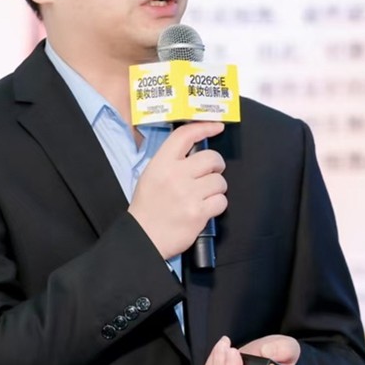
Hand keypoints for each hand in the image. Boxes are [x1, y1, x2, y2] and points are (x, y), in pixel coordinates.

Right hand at [128, 122, 226, 258]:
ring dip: (216, 188)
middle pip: (211, 158)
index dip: (204, 127)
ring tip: (203, 196)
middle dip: (217, 165)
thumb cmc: (147, 208)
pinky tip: (205, 209)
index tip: (217, 126)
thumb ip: (170, 161)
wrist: (143, 238)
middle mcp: (175, 175)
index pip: (185, 136)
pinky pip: (221, 201)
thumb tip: (195, 152)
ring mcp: (188, 194)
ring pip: (220, 181)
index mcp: (161, 164)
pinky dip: (216, 205)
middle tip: (212, 172)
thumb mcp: (150, 176)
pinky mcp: (199, 213)